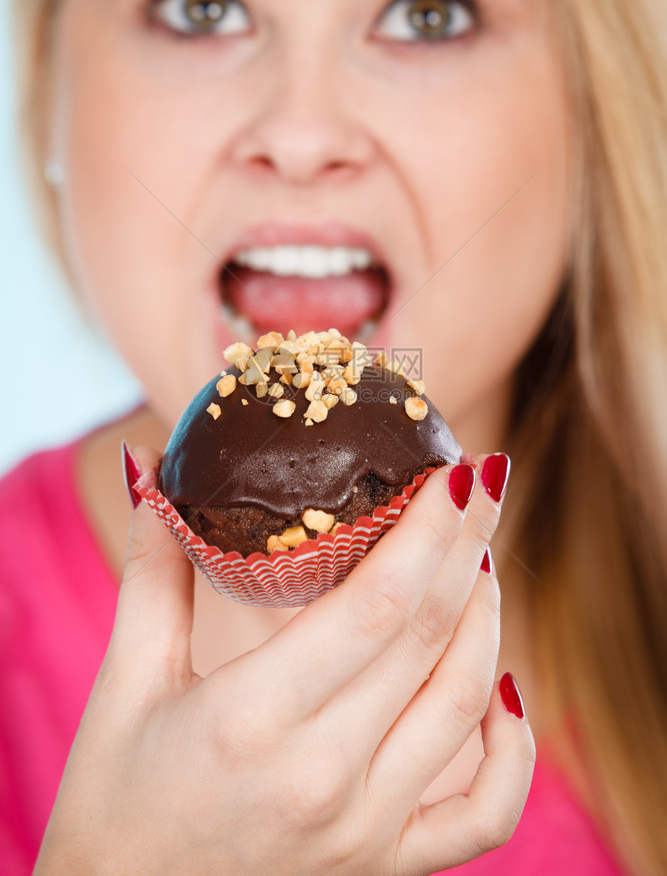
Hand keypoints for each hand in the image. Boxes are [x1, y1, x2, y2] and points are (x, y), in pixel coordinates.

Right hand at [34, 450, 534, 875]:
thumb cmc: (112, 805)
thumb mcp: (124, 684)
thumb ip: (152, 571)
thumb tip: (153, 466)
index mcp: (253, 720)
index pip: (377, 603)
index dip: (428, 530)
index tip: (450, 471)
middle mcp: (324, 777)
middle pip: (429, 637)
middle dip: (467, 546)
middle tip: (479, 482)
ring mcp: (366, 831)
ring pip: (465, 704)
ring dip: (485, 620)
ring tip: (477, 561)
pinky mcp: (387, 866)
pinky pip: (485, 813)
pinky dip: (513, 749)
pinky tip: (502, 690)